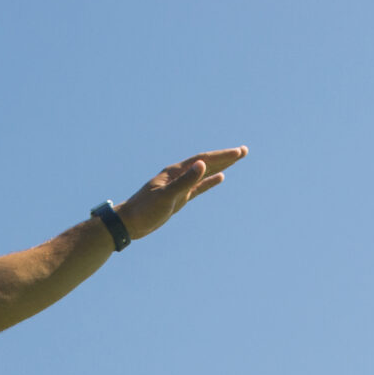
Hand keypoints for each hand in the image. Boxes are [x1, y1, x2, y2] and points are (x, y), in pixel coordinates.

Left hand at [111, 147, 247, 242]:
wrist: (129, 223)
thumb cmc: (144, 210)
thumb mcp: (166, 197)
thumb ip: (185, 182)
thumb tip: (202, 165)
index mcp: (175, 172)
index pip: (203, 160)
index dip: (222, 156)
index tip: (238, 153)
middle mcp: (178, 176)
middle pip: (206, 163)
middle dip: (225, 158)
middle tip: (244, 151)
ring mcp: (179, 186)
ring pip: (204, 173)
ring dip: (220, 166)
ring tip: (236, 159)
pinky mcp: (179, 198)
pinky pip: (198, 187)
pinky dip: (210, 181)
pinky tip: (219, 178)